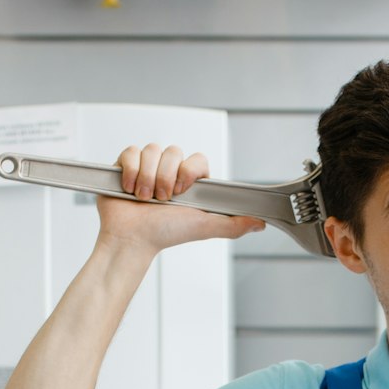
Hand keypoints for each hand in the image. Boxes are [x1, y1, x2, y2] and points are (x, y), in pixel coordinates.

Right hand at [95, 142, 265, 254]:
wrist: (132, 239)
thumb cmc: (165, 234)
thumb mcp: (203, 228)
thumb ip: (233, 225)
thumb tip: (260, 222)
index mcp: (190, 182)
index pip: (197, 158)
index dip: (188, 170)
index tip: (182, 191)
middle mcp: (170, 172)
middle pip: (173, 151)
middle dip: (166, 177)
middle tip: (162, 200)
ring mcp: (148, 168)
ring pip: (151, 150)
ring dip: (147, 177)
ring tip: (144, 198)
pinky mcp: (127, 166)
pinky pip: (131, 152)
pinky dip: (130, 171)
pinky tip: (129, 189)